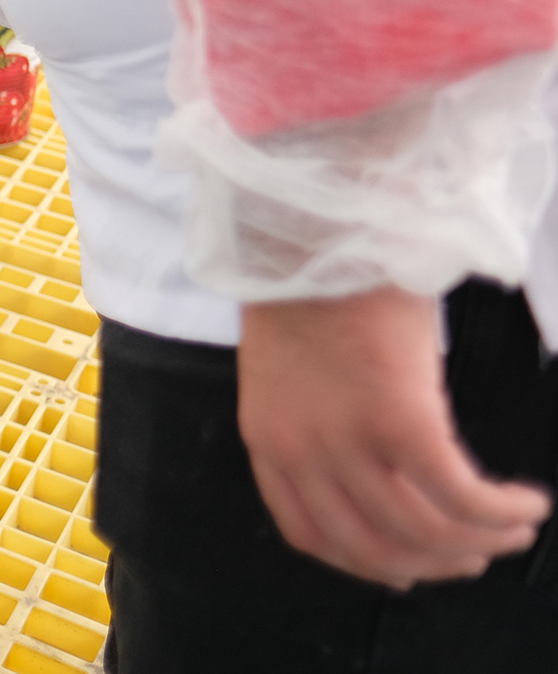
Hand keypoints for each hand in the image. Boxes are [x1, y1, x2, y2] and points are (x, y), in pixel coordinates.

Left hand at [238, 287, 549, 587]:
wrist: (320, 223)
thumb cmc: (315, 278)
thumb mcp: (298, 366)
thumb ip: (321, 418)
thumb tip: (377, 459)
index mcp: (267, 437)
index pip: (308, 532)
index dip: (363, 561)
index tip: (404, 568)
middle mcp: (299, 449)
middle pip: (370, 545)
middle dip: (430, 563)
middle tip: (472, 558)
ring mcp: (345, 438)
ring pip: (421, 529)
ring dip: (477, 542)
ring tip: (512, 530)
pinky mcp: (397, 418)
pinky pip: (459, 493)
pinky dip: (499, 510)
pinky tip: (526, 504)